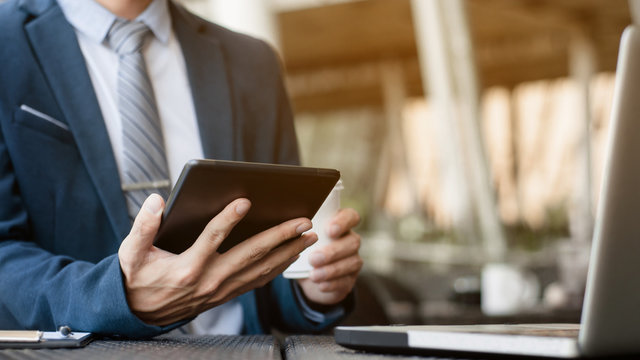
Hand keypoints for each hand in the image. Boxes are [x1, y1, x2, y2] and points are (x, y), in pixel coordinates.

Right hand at [118, 194, 316, 325]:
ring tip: (308, 237)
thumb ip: (143, 226)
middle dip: (280, 236)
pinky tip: (290, 256)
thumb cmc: (136, 278)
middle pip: (250, 254)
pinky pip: (256, 281)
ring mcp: (220, 289)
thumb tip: (157, 200)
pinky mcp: (225, 294)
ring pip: (260, 269)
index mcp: (186, 267)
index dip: (228, 218)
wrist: (138, 313)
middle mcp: (208, 279)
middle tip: (303, 222)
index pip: (212, 238)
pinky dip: (276, 268)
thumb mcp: (131, 252)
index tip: (245, 201)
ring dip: (287, 252)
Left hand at [297, 208, 361, 305]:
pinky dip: (332, 284)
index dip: (343, 222)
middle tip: (313, 259)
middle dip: (333, 251)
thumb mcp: (300, 236)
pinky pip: (347, 281)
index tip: (329, 230)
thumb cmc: (303, 247)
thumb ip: (300, 229)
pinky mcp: (350, 279)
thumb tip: (291, 225)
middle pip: (353, 242)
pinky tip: (321, 285)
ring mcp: (353, 260)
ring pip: (352, 263)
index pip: (351, 217)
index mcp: (340, 224)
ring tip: (313, 275)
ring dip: (332, 270)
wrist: (306, 274)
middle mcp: (350, 240)